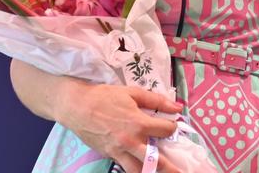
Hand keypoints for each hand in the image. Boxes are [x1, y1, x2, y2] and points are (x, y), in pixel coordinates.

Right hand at [57, 80, 183, 172]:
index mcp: (139, 123)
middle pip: (156, 160)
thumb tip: (178, 108)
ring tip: (161, 172)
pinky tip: (141, 166)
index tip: (171, 125)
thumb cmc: (105, 97)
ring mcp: (119, 151)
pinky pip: (125, 166)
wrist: (76, 106)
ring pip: (139, 170)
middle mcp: (131, 141)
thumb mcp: (132, 93)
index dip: (172, 127)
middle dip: (171, 167)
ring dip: (151, 171)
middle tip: (182, 172)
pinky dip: (135, 167)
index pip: (166, 130)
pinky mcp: (109, 156)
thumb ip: (157, 101)